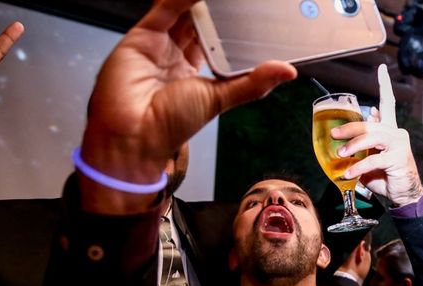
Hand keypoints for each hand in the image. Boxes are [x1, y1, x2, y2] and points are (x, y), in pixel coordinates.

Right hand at [80, 0, 296, 212]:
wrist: (135, 136)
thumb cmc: (171, 125)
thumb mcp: (220, 99)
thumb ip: (252, 83)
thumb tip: (288, 72)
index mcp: (195, 72)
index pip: (218, 40)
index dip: (233, 26)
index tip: (255, 13)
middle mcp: (176, 56)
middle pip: (201, 21)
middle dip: (220, 10)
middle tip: (246, 2)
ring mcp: (159, 44)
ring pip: (184, 12)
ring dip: (204, 3)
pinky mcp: (143, 36)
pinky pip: (165, 9)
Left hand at [330, 64, 422, 206]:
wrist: (403, 195)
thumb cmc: (384, 176)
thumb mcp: (369, 158)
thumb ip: (363, 144)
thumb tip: (357, 131)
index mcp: (389, 129)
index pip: (388, 102)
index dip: (385, 84)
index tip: (382, 68)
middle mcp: (396, 133)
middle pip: (371, 123)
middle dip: (350, 128)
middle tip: (334, 135)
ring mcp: (399, 145)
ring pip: (373, 137)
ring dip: (354, 145)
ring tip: (340, 154)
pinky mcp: (398, 158)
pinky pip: (374, 159)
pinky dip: (359, 166)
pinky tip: (348, 173)